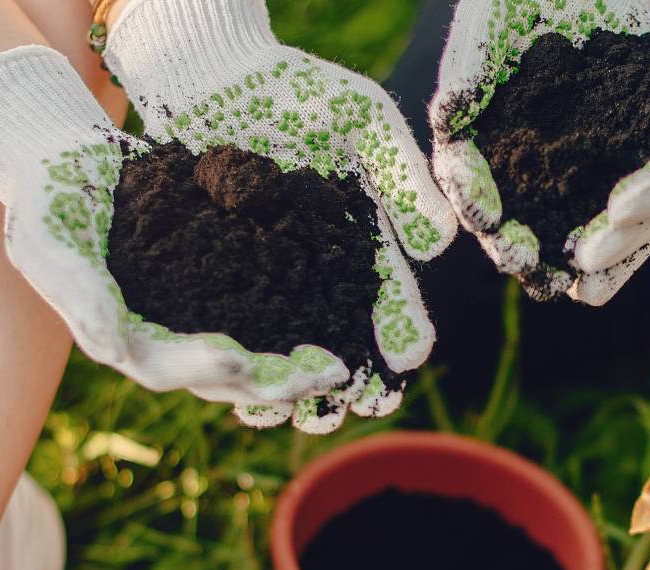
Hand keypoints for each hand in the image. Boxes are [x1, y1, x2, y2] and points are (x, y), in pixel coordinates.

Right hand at [0, 46, 349, 409]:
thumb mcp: (46, 243)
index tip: (241, 362)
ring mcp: (190, 318)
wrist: (63, 158)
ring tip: (337, 367)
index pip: (164, 368)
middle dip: (272, 382)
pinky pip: (259, 315)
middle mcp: (160, 340)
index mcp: (120, 339)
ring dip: (292, 367)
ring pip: (249, 358)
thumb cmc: (44, 200)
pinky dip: (294, 324)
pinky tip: (333, 321)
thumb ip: (79, 295)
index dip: (202, 368)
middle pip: (219, 378)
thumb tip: (112, 350)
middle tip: (322, 376)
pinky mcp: (214, 289)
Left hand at [102, 0, 457, 432]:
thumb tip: (438, 246)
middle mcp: (319, 274)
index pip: (391, 296)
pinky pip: (232, 334)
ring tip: (308, 413)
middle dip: (359, 378)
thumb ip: (402, 175)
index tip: (410, 354)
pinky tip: (244, 392)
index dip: (402, 325)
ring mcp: (267, 282)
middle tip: (365, 405)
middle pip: (346, 339)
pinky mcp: (215, 281)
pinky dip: (239, 366)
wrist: (211, 75)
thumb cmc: (297, 91)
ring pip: (291, 349)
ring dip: (302, 388)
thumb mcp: (362, 119)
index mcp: (363, 243)